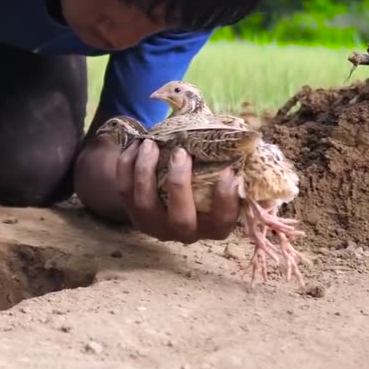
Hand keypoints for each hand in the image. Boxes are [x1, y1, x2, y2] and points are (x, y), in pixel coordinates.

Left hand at [114, 138, 238, 243]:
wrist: (166, 191)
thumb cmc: (204, 177)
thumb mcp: (219, 174)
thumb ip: (228, 162)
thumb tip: (244, 137)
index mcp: (213, 225)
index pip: (222, 221)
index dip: (226, 198)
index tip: (229, 170)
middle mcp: (184, 232)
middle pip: (181, 218)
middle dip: (179, 183)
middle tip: (182, 152)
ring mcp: (155, 225)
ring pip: (146, 204)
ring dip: (146, 171)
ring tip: (151, 143)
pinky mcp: (132, 213)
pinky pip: (124, 190)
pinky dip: (126, 166)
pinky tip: (136, 145)